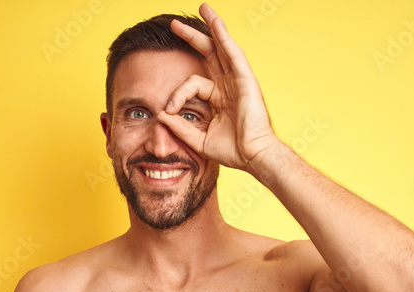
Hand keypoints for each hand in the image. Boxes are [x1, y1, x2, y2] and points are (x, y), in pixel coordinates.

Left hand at [158, 3, 280, 172]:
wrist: (252, 156)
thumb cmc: (232, 151)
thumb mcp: (198, 140)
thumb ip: (180, 128)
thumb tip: (161, 116)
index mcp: (218, 99)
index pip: (192, 84)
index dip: (177, 94)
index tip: (168, 110)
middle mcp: (228, 86)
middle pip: (208, 54)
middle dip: (192, 38)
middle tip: (174, 25)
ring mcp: (238, 80)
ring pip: (222, 47)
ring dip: (212, 26)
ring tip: (202, 7)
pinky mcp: (245, 79)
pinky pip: (233, 53)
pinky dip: (224, 37)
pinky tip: (216, 23)